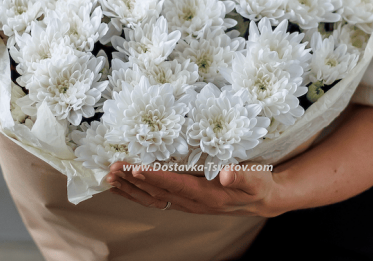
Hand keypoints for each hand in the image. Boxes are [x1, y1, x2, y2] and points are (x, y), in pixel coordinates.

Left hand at [105, 161, 285, 216]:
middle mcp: (193, 202)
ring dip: (130, 188)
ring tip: (110, 176)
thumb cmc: (258, 185)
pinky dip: (138, 192)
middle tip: (113, 169)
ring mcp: (187, 203)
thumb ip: (240, 176)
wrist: (262, 200)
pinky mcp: (185, 200)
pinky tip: (125, 185)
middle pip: (157, 192)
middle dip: (133, 181)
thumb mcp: (256, 179)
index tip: (136, 169)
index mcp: (207, 195)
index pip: (176, 185)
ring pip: (152, 198)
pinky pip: (156, 199)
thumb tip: (225, 173)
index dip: (155, 177)